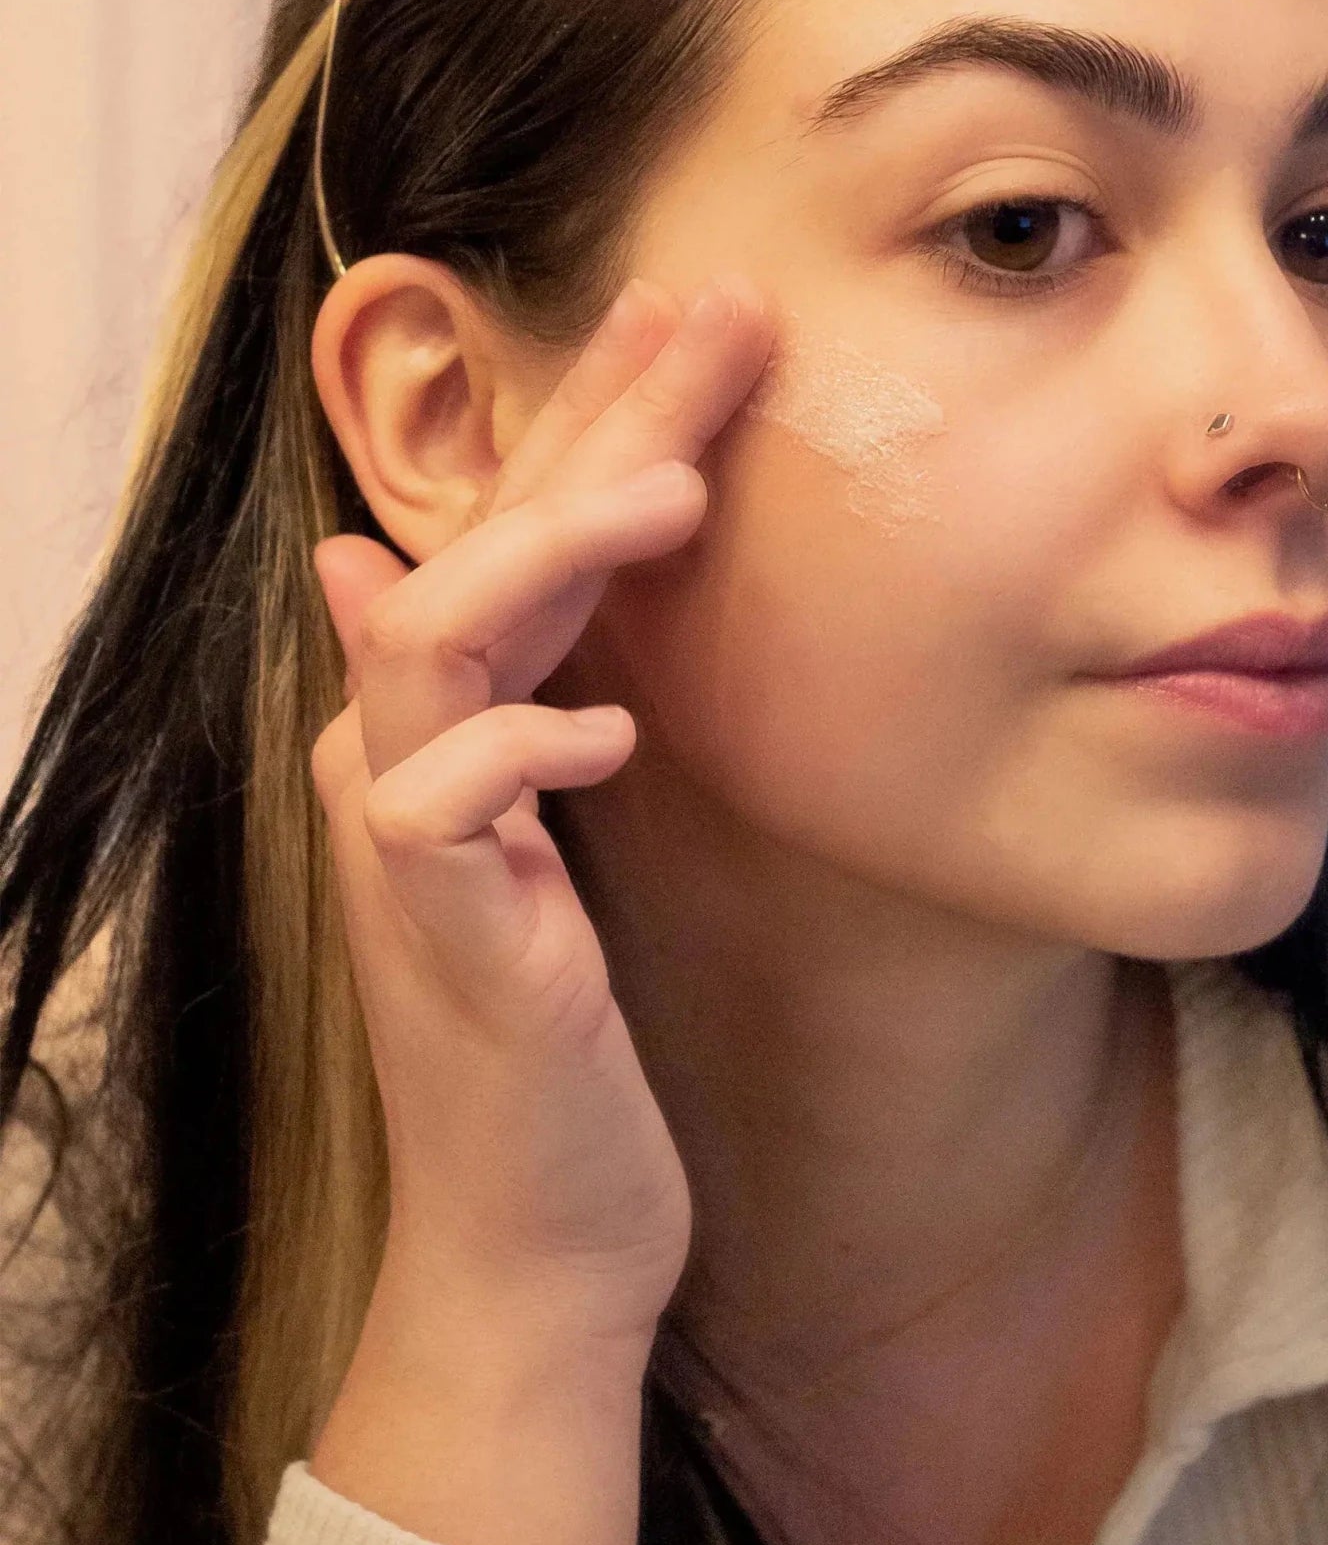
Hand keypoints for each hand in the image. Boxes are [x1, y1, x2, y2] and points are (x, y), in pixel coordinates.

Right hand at [304, 274, 772, 1544]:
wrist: (537, 1235)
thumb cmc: (564, 1038)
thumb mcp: (551, 852)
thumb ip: (521, 716)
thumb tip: (404, 578)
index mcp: (454, 730)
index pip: (516, 533)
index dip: (594, 417)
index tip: (690, 317)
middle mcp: (409, 762)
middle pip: (482, 545)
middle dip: (596, 421)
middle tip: (707, 309)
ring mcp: (413, 848)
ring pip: (435, 643)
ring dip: (549, 553)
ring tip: (677, 490)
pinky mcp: (443, 940)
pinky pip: (443, 810)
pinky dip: (525, 750)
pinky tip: (615, 733)